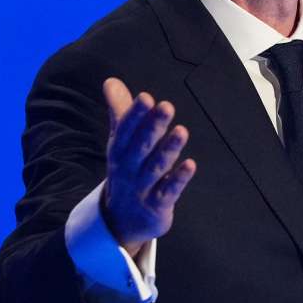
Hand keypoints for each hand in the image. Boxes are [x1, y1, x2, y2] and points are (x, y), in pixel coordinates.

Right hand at [100, 77, 196, 256]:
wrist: (121, 221)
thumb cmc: (127, 172)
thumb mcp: (120, 143)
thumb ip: (121, 112)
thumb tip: (110, 81)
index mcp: (119, 150)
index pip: (125, 130)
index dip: (135, 115)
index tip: (146, 97)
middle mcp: (128, 168)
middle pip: (140, 146)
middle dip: (153, 126)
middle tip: (166, 106)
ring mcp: (142, 188)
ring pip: (155, 168)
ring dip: (168, 149)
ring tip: (182, 131)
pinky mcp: (157, 205)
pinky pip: (168, 192)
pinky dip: (179, 179)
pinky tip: (191, 165)